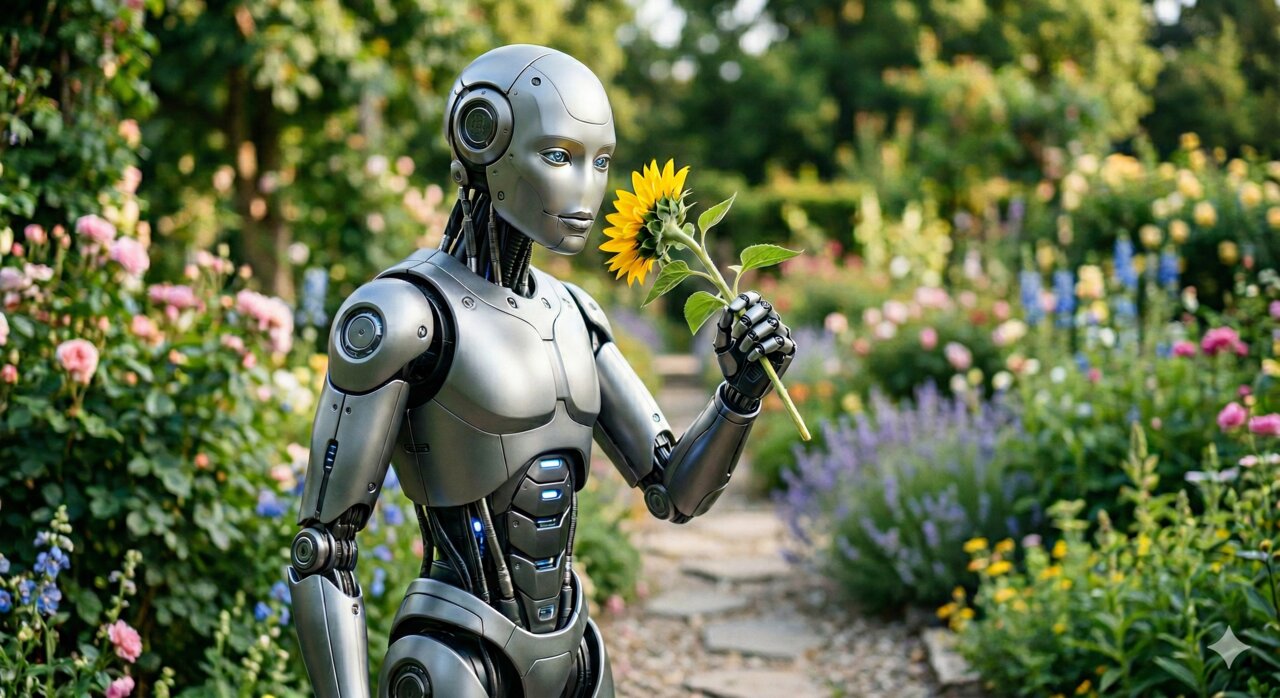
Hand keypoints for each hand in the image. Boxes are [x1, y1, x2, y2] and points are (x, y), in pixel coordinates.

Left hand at [714, 291, 795, 411]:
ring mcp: (780, 333)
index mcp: (754, 316)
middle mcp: (769, 320)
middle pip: (765, 307)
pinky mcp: (788, 348)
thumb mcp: (722, 344)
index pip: (755, 297)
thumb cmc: (732, 362)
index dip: (744, 300)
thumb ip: (723, 327)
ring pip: (772, 323)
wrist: (739, 386)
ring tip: (743, 348)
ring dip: (753, 335)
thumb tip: (727, 308)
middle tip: (736, 335)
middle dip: (748, 319)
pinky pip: (778, 341)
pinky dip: (762, 348)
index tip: (732, 310)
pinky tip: (752, 357)